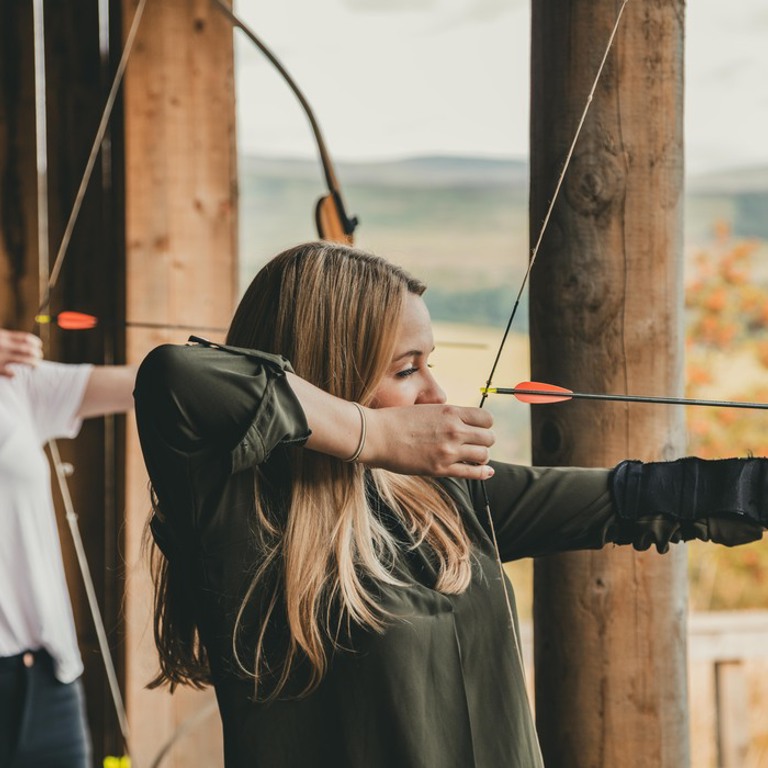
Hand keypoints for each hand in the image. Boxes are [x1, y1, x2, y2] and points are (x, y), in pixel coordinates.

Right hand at [0, 330, 42, 376]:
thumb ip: (6, 339)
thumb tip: (22, 343)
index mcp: (3, 336)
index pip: (26, 338)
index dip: (36, 342)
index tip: (39, 346)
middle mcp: (3, 345)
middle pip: (28, 349)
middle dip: (37, 354)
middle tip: (39, 358)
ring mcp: (0, 357)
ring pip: (24, 360)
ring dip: (33, 363)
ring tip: (35, 367)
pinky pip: (9, 373)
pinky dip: (14, 374)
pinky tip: (15, 375)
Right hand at [362, 404, 494, 479]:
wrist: (377, 435)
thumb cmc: (397, 420)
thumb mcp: (427, 410)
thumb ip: (447, 416)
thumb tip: (462, 424)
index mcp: (450, 412)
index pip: (486, 418)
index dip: (484, 425)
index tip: (477, 429)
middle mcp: (454, 430)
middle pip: (489, 437)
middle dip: (484, 441)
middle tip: (475, 445)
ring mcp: (448, 450)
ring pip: (484, 455)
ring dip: (481, 457)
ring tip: (473, 457)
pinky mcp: (441, 469)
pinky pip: (472, 472)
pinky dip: (482, 473)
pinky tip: (486, 472)